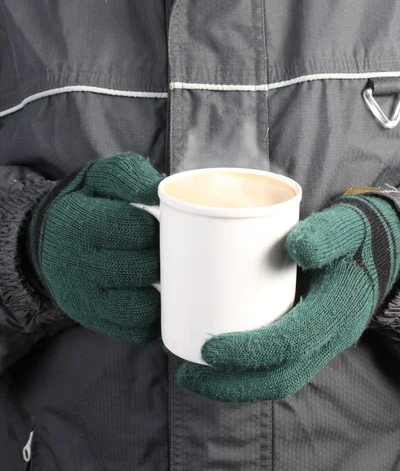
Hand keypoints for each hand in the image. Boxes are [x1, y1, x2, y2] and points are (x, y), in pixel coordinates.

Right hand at [26, 153, 164, 341]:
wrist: (49, 236)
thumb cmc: (88, 201)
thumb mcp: (102, 176)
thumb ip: (131, 175)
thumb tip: (159, 189)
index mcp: (77, 223)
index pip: (137, 229)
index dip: (158, 227)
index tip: (158, 224)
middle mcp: (75, 264)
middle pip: (143, 268)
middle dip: (163, 257)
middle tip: (165, 248)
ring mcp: (82, 298)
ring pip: (141, 307)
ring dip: (162, 292)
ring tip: (161, 273)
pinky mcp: (92, 319)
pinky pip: (134, 330)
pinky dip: (153, 316)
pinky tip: (154, 295)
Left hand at [177, 194, 399, 400]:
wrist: (378, 249)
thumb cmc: (353, 235)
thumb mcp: (343, 227)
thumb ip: (324, 234)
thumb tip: (295, 247)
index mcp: (336, 311)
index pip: (290, 343)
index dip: (248, 351)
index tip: (208, 349)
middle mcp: (330, 337)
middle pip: (280, 378)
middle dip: (231, 384)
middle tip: (186, 374)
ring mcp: (321, 343)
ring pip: (279, 379)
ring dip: (236, 385)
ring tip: (194, 374)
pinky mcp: (310, 339)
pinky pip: (280, 368)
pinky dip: (248, 373)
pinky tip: (219, 361)